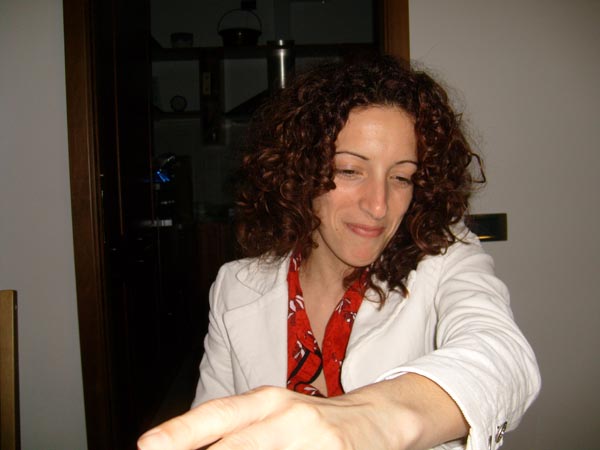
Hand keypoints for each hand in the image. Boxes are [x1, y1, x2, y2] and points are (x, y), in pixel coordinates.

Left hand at [138, 385, 398, 449]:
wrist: (377, 419)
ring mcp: (314, 440)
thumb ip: (236, 430)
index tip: (148, 446)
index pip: (217, 415)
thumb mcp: (274, 416)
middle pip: (234, 447)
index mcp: (267, 401)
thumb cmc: (313, 424)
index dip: (180, 432)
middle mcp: (288, 416)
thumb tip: (182, 443)